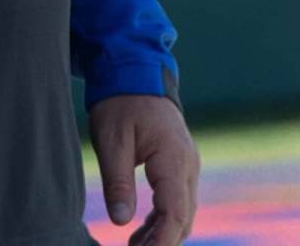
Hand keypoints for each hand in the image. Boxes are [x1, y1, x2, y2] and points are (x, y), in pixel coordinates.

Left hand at [88, 94, 199, 245]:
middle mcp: (188, 164)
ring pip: (182, 212)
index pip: (175, 212)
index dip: (162, 242)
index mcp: (173, 158)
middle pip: (183, 217)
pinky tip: (139, 235)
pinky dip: (162, 221)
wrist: (135, 71)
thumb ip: (118, 182)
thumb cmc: (121, 103)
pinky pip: (177, 201)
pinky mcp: (179, 165)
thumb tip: (120, 222)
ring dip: (162, 235)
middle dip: (162, 243)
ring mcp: (187, 164)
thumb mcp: (112, 141)